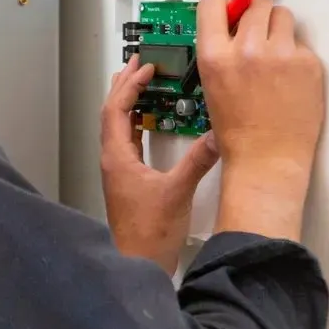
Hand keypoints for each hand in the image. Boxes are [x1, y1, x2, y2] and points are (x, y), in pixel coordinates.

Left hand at [99, 56, 221, 274]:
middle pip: (112, 113)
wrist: (139, 265)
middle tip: (137, 64)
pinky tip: (149, 121)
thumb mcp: (178, 192)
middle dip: (124, 86)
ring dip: (128, 103)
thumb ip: (198, 161)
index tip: (145, 67)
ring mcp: (120, 171)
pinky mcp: (129, 181)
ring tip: (142, 83)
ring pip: (118, 127)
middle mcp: (113, 161)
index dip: (129, 85)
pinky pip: (129, 142)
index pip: (116, 110)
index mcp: (117, 158)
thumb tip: (217, 134)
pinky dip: (137, 124)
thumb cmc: (150, 235)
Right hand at [194, 0, 324, 241]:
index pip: (213, 3)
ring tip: (276, 54)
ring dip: (279, 28)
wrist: (267, 158)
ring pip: (283, 15)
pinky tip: (289, 78)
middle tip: (259, 31)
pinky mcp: (308, 63)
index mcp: (215, 55)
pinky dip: (296, 55)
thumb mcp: (212, 84)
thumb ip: (221, 51)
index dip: (224, 5)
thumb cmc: (238, 130)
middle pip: (256, 2)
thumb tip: (234, 23)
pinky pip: (301, 43)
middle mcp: (247, 49)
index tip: (231, 8)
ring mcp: (281, 54)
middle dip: (257, 13)